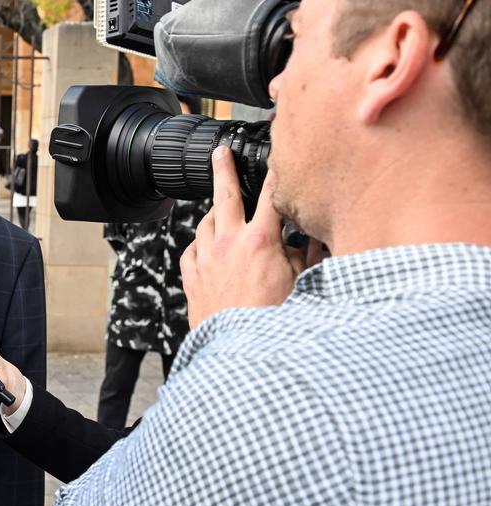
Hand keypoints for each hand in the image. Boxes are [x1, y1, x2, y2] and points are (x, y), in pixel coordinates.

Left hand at [181, 147, 305, 327]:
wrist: (237, 351)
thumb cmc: (273, 320)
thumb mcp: (301, 283)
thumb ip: (307, 254)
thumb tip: (315, 235)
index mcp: (259, 240)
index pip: (269, 195)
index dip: (275, 175)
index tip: (277, 159)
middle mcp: (227, 243)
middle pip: (223, 195)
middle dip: (223, 169)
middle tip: (220, 153)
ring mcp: (205, 259)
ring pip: (205, 222)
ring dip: (214, 212)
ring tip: (220, 206)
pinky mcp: (191, 277)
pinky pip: (192, 249)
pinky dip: (201, 242)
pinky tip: (207, 244)